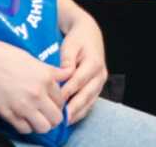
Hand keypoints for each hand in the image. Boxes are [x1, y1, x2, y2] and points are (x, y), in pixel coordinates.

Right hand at [0, 37, 72, 134]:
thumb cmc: (6, 56)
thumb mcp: (33, 59)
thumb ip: (51, 71)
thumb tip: (69, 72)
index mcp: (46, 77)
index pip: (62, 100)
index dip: (57, 102)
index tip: (51, 102)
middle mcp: (38, 93)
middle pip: (57, 118)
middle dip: (53, 116)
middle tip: (46, 112)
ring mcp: (24, 106)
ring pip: (44, 127)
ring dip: (41, 124)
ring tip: (36, 117)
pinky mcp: (9, 114)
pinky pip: (25, 129)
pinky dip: (26, 126)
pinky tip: (22, 117)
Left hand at [58, 8, 107, 124]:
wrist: (90, 34)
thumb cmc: (78, 39)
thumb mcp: (71, 44)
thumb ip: (67, 59)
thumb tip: (64, 73)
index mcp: (94, 63)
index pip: (79, 80)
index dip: (67, 91)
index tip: (55, 101)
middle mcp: (100, 75)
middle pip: (86, 94)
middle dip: (73, 107)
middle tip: (61, 118)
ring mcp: (100, 83)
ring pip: (89, 101)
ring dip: (77, 112)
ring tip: (64, 122)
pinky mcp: (97, 88)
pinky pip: (90, 103)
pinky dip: (81, 112)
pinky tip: (70, 119)